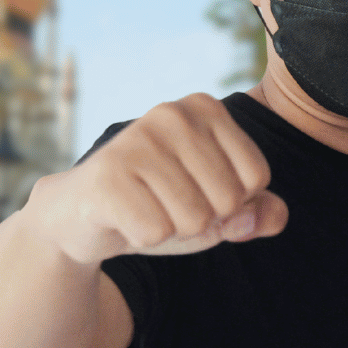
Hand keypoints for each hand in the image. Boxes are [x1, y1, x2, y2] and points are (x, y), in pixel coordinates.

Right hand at [33, 93, 288, 264]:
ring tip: (145, 209)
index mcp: (205, 108)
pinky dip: (143, 238)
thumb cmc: (159, 205)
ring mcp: (136, 140)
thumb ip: (258, 213)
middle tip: (166, 204)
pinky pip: (156, 232)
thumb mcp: (217, 210)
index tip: (196, 191)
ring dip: (172, 230)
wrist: (80, 215)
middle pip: (229, 200)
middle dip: (203, 220)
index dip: (232, 203)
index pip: (257, 177)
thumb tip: (267, 215)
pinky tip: (122, 218)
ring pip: (194, 219)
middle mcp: (172, 113)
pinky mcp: (107, 175)